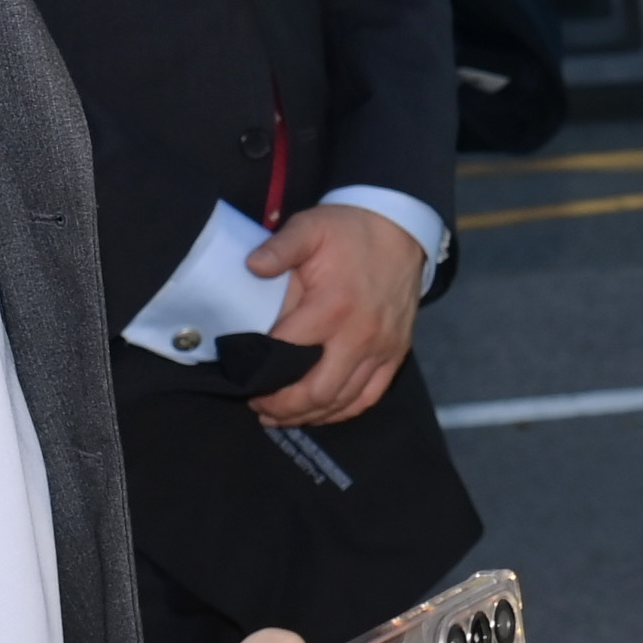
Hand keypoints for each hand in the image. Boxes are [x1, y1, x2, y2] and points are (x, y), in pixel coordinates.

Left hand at [246, 204, 428, 426]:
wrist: (401, 227)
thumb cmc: (350, 231)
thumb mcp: (311, 228)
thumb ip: (280, 247)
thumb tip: (251, 267)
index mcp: (334, 307)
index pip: (288, 353)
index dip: (260, 372)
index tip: (242, 376)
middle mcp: (360, 335)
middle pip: (316, 391)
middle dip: (281, 406)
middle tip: (256, 405)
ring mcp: (381, 348)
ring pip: (342, 400)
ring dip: (307, 415)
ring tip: (279, 415)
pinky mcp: (395, 353)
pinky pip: (369, 396)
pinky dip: (342, 411)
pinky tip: (320, 412)